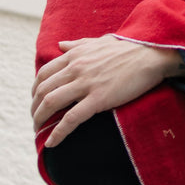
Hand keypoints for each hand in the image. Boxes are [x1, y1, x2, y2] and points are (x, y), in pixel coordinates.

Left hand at [31, 35, 182, 146]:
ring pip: (51, 103)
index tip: (36, 101)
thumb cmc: (128, 49)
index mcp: (74, 55)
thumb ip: (77, 44)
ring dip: (40, 120)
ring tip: (38, 131)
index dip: (35, 90)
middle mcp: (75, 68)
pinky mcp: (98, 99)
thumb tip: (60, 45)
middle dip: (34, 107)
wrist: (151, 56)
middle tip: (35, 119)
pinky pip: (71, 119)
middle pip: (43, 90)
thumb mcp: (99, 41)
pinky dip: (58, 132)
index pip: (44, 73)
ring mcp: (86, 84)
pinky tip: (52, 143)